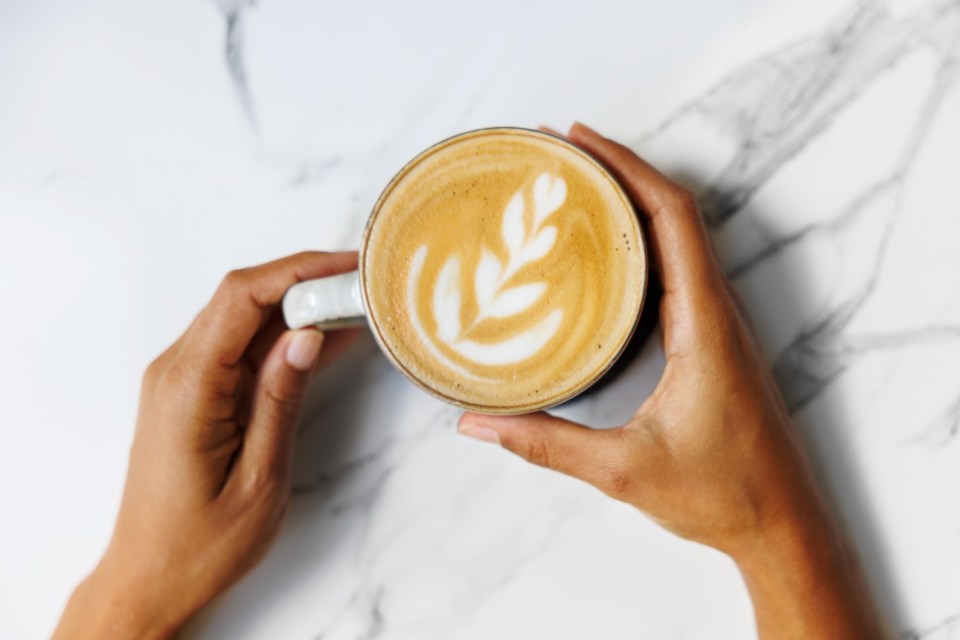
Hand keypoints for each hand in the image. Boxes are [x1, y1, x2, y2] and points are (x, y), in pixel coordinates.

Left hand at [54, 252, 359, 639]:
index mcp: (189, 387)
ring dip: (296, 307)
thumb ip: (279, 399)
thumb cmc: (201, 544)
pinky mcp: (193, 393)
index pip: (242, 298)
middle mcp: (176, 371)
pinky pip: (239, 348)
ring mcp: (181, 380)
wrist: (148, 578)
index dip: (298, 271)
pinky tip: (324, 339)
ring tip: (353, 306)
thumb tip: (308, 335)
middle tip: (361, 284)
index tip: (347, 266)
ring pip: (242, 319)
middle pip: (242, 298)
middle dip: (304, 281)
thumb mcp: (258, 478)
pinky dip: (281, 337)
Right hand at [457, 124, 881, 637]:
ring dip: (632, 201)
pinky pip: (677, 269)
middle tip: (560, 154)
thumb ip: (544, 444)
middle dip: (620, 171)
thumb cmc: (721, 495)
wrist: (782, 525)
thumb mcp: (622, 470)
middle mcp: (716, 312)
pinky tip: (604, 251)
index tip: (578, 141)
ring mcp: (717, 323)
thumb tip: (477, 423)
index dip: (626, 169)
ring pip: (679, 237)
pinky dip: (641, 241)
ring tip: (575, 187)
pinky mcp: (711, 340)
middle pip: (674, 212)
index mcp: (703, 325)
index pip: (671, 218)